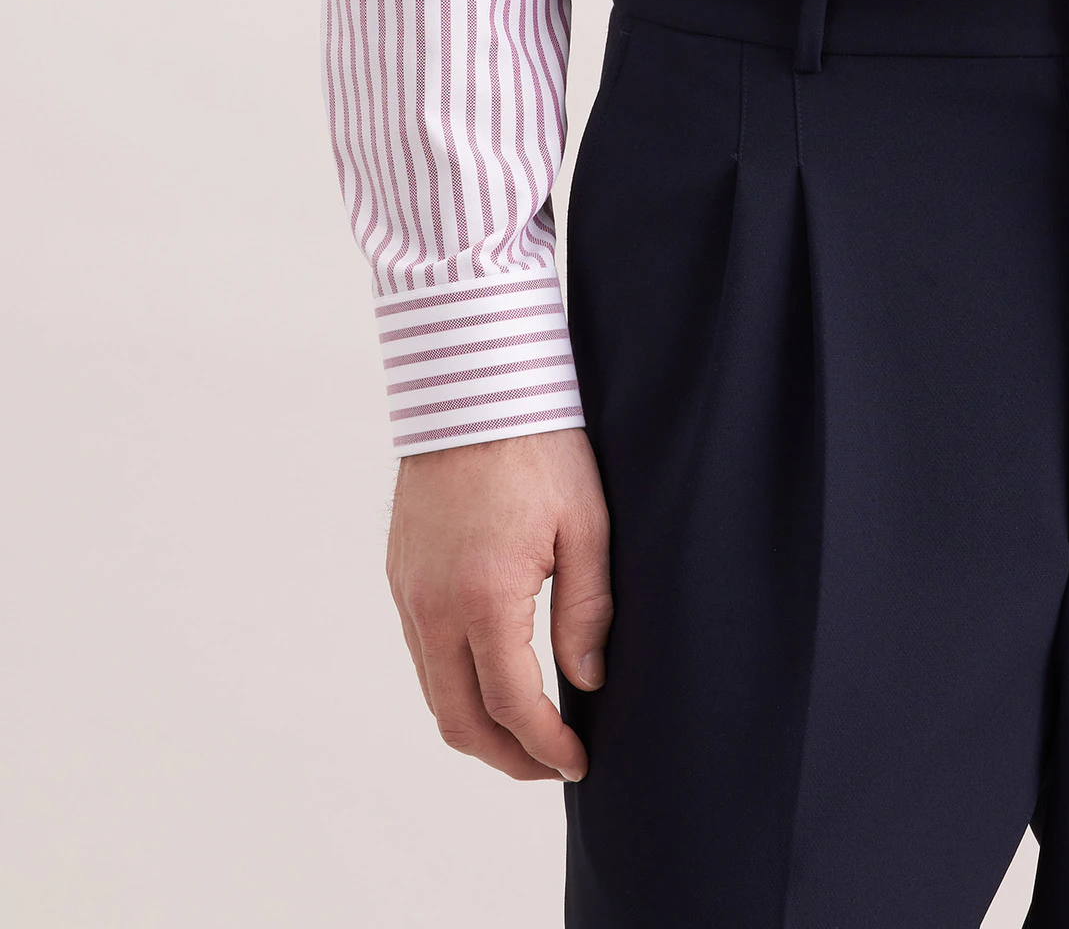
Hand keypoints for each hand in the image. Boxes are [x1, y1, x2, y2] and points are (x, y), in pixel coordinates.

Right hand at [385, 426, 612, 781]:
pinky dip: (452, 684)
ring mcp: (408, 593)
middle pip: (458, 721)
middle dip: (506, 758)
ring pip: (433, 692)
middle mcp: (433, 606)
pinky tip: (489, 677)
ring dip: (475, 725)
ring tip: (525, 732)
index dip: (547, 747)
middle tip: (550, 766)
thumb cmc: (538, 446)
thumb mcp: (585, 524)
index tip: (578, 761)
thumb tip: (586, 682)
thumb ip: (586, 609)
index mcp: (482, 598)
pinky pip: (421, 653)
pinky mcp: (399, 575)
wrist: (472, 385)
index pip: (512, 705)